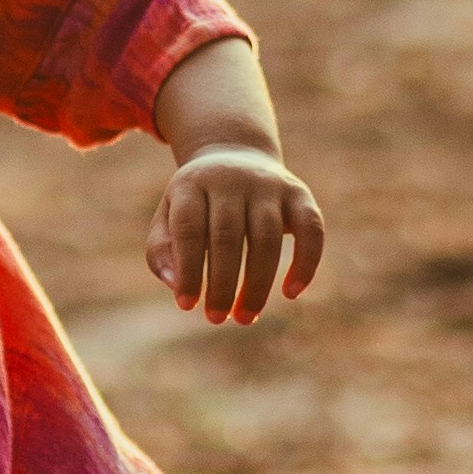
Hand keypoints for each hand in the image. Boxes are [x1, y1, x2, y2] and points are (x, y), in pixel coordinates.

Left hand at [146, 145, 324, 324]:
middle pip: (227, 236)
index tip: (186, 305)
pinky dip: (305, 262)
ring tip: (244, 317)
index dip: (188, 269)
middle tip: (216, 318)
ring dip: (257, 283)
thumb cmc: (196, 202)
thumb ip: (162, 249)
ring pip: (267, 237)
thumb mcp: (168, 215)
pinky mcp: (299, 194)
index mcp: (192, 184)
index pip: (189, 229)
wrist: (235, 155)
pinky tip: (291, 293)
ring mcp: (269, 185)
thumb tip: (174, 285)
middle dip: (222, 283)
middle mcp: (232, 180)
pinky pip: (311, 229)